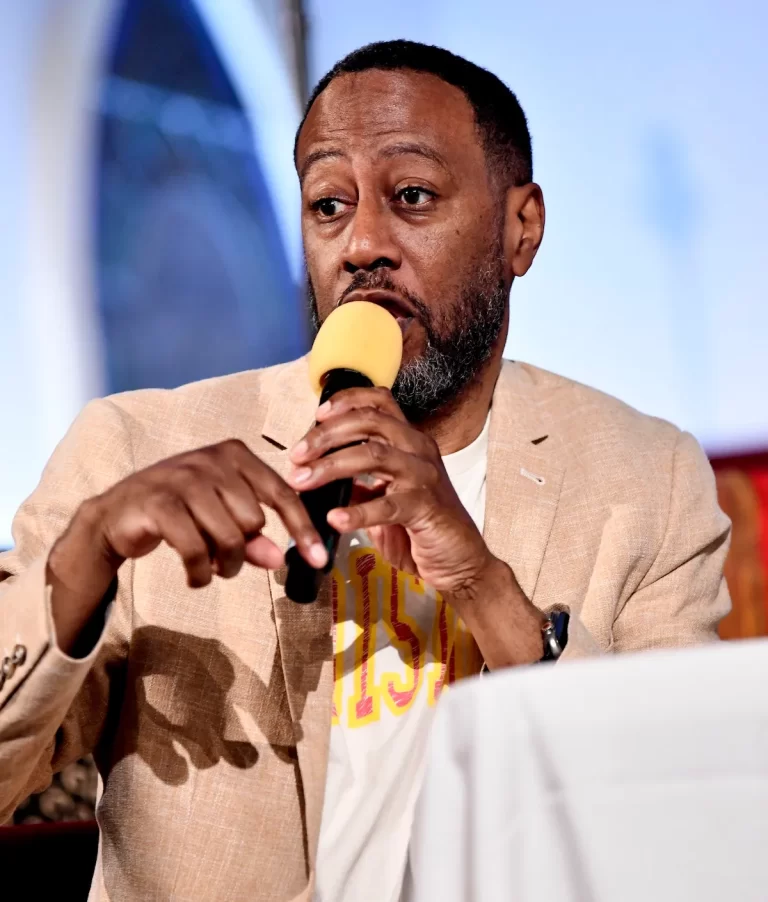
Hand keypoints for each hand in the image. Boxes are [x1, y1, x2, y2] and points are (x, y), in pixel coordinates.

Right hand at [48, 439, 326, 652]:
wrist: (117, 513)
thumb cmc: (180, 513)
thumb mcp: (221, 521)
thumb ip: (253, 539)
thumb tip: (278, 559)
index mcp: (235, 454)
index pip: (282, 493)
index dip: (302, 529)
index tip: (320, 561)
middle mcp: (211, 459)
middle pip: (253, 521)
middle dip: (244, 552)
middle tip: (227, 561)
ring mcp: (183, 478)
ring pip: (229, 536)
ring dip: (224, 566)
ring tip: (212, 569)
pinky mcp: (159, 502)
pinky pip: (196, 548)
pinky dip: (200, 572)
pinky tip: (195, 577)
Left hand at [288, 386, 493, 595]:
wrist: (461, 562)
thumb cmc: (424, 528)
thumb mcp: (385, 500)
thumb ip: (360, 484)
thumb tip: (319, 475)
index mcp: (410, 443)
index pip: (379, 403)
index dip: (347, 402)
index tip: (318, 415)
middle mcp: (419, 451)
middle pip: (369, 422)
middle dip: (326, 435)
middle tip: (297, 454)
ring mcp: (424, 477)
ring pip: (372, 454)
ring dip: (330, 465)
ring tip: (303, 480)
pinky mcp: (425, 508)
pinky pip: (386, 505)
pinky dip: (356, 512)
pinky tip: (335, 519)